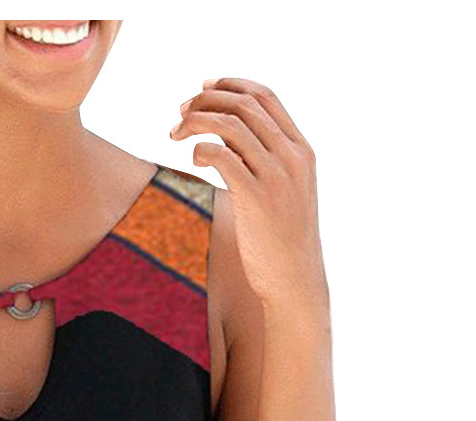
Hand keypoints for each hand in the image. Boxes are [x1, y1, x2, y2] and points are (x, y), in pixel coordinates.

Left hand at [170, 77, 327, 312]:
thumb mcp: (284, 193)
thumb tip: (227, 140)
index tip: (205, 86)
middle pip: (245, 105)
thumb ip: (265, 162)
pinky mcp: (256, 198)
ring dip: (196, 121)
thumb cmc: (282, 242)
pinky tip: (193, 159)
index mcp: (301, 150)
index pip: (266, 97)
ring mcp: (276, 176)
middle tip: (180, 111)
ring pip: (231, 125)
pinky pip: (222, 156)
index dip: (232, 85)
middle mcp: (292, 157)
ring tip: (174, 133)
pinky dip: (202, 149)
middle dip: (206, 99)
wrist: (295, 281)